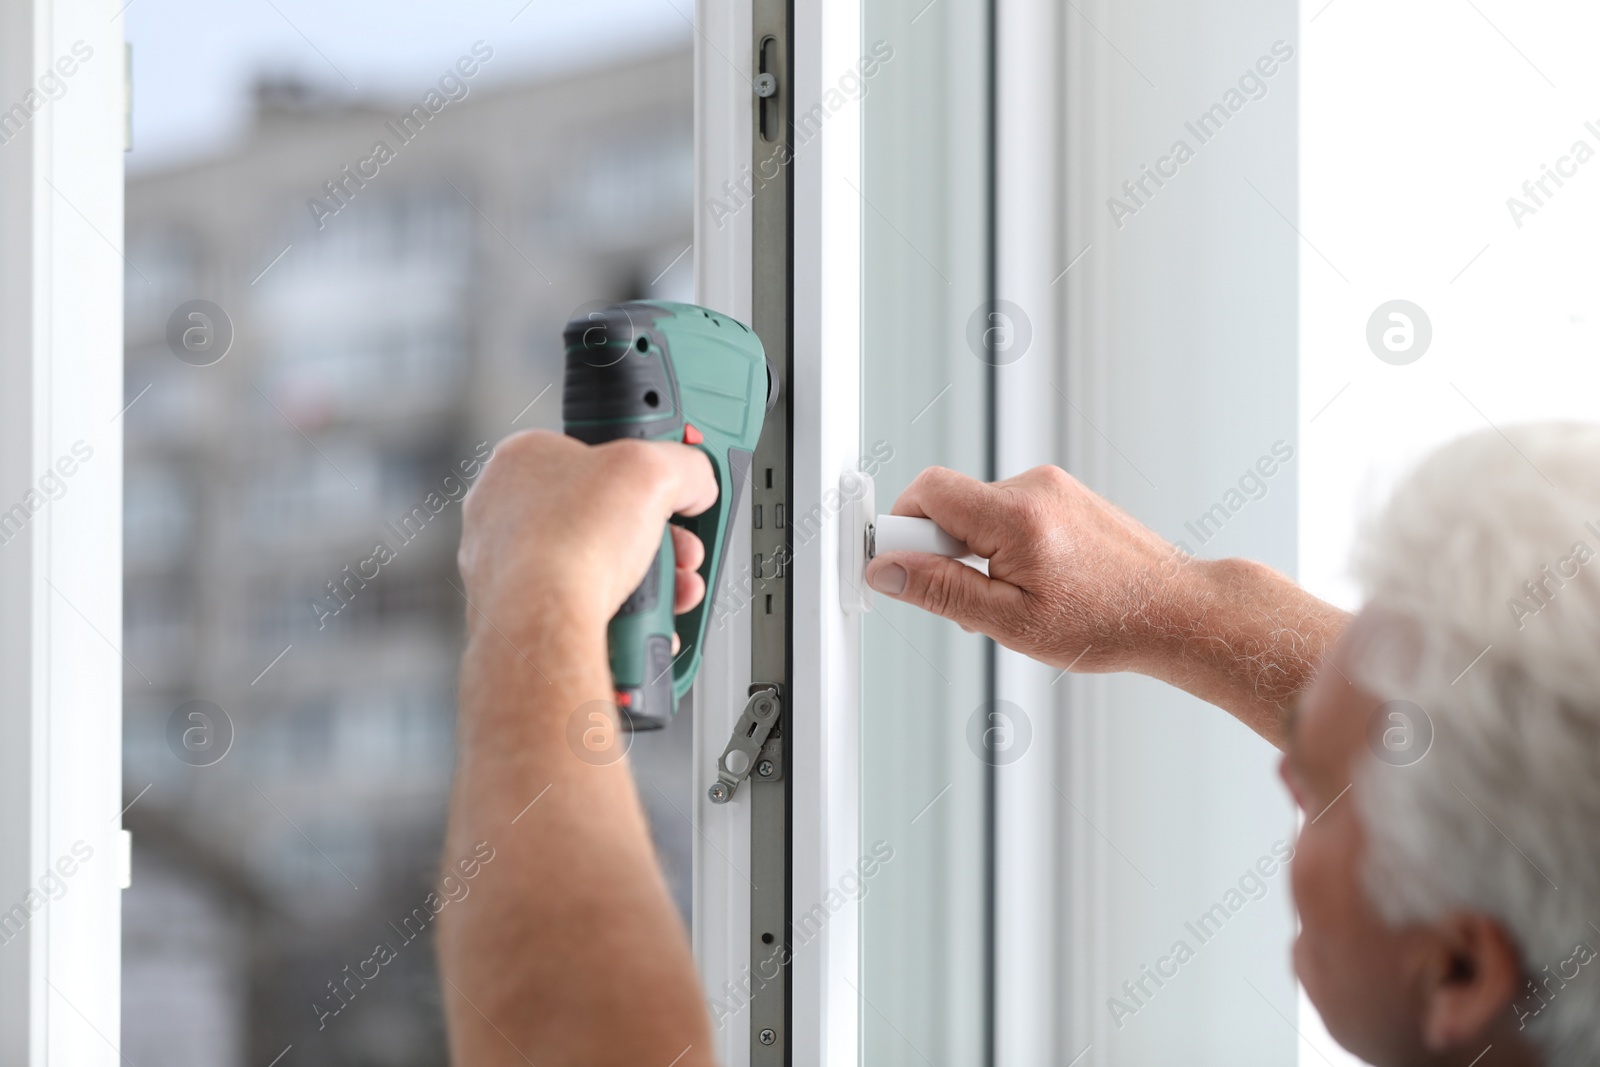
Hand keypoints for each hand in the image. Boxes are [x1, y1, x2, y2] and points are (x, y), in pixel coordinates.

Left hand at [458, 431, 717, 638]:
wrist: (544, 624)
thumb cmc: (568, 544)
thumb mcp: (652, 470)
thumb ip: (683, 467)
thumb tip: (695, 483)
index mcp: (524, 461)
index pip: (596, 453)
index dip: (642, 471)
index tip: (670, 485)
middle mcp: (510, 513)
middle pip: (608, 517)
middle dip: (660, 538)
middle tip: (682, 549)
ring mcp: (514, 568)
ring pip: (603, 567)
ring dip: (654, 581)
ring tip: (675, 590)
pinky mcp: (527, 613)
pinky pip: (590, 608)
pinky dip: (628, 616)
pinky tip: (647, 620)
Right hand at [863, 465, 1183, 673]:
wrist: (1175, 611)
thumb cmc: (1106, 622)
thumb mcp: (1010, 621)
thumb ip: (941, 591)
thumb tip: (888, 571)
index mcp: (1017, 515)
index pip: (927, 492)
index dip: (900, 529)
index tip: (898, 567)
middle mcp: (1034, 487)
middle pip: (949, 502)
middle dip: (940, 550)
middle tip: (967, 599)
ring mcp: (1052, 486)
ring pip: (978, 511)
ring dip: (973, 552)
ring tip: (1010, 597)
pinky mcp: (1063, 494)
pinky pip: (1007, 511)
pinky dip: (1001, 545)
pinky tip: (1031, 582)